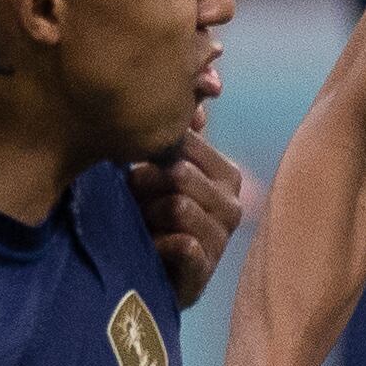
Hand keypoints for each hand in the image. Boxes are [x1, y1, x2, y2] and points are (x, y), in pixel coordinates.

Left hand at [132, 130, 253, 306]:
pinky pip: (184, 244)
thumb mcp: (153, 171)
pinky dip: (159, 245)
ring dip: (148, 216)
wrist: (136, 279)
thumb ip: (172, 135)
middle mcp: (232, 205)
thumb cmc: (143, 216)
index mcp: (226, 176)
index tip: (134, 170)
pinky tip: (151, 250)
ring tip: (139, 226)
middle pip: (180, 174)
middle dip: (146, 185)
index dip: (151, 153)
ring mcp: (221, 239)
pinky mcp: (206, 270)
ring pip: (179, 207)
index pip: (188, 143)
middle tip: (133, 202)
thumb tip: (206, 85)